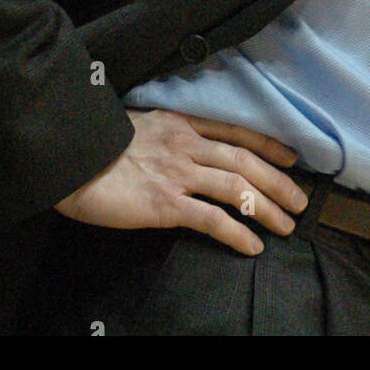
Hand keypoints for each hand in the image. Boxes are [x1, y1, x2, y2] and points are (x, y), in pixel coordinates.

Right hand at [53, 108, 308, 255]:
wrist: (68, 158)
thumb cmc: (96, 146)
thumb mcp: (137, 126)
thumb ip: (165, 135)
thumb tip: (185, 148)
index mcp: (179, 123)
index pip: (235, 131)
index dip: (267, 144)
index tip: (291, 157)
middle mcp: (184, 144)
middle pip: (244, 159)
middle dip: (278, 180)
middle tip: (300, 200)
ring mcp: (177, 173)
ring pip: (236, 186)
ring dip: (267, 206)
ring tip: (287, 225)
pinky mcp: (165, 203)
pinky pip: (211, 218)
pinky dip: (236, 232)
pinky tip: (252, 246)